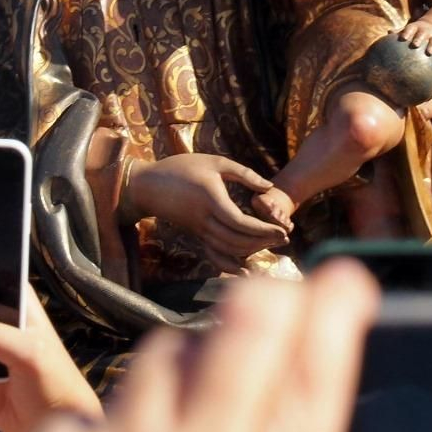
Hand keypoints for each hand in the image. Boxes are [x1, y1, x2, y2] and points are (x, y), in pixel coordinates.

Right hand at [126, 152, 289, 262]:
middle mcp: (204, 220)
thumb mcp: (214, 162)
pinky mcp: (195, 236)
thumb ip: (243, 173)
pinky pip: (214, 255)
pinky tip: (245, 268)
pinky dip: (230, 264)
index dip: (264, 230)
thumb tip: (269, 187)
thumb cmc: (181, 168)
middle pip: (238, 241)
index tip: (282, 230)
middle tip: (284, 238)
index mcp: (211, 199)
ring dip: (252, 251)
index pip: (241, 224)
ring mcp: (198, 231)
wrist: (147, 186)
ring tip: (272, 244)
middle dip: (264, 242)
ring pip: (228, 250)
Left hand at [399, 15, 431, 61]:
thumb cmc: (415, 32)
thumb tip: (388, 32)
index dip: (407, 32)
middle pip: (422, 34)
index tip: (403, 37)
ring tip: (429, 52)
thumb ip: (398, 32)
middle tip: (415, 44)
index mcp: (415, 28)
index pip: (410, 29)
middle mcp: (425, 32)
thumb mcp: (408, 30)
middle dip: (419, 38)